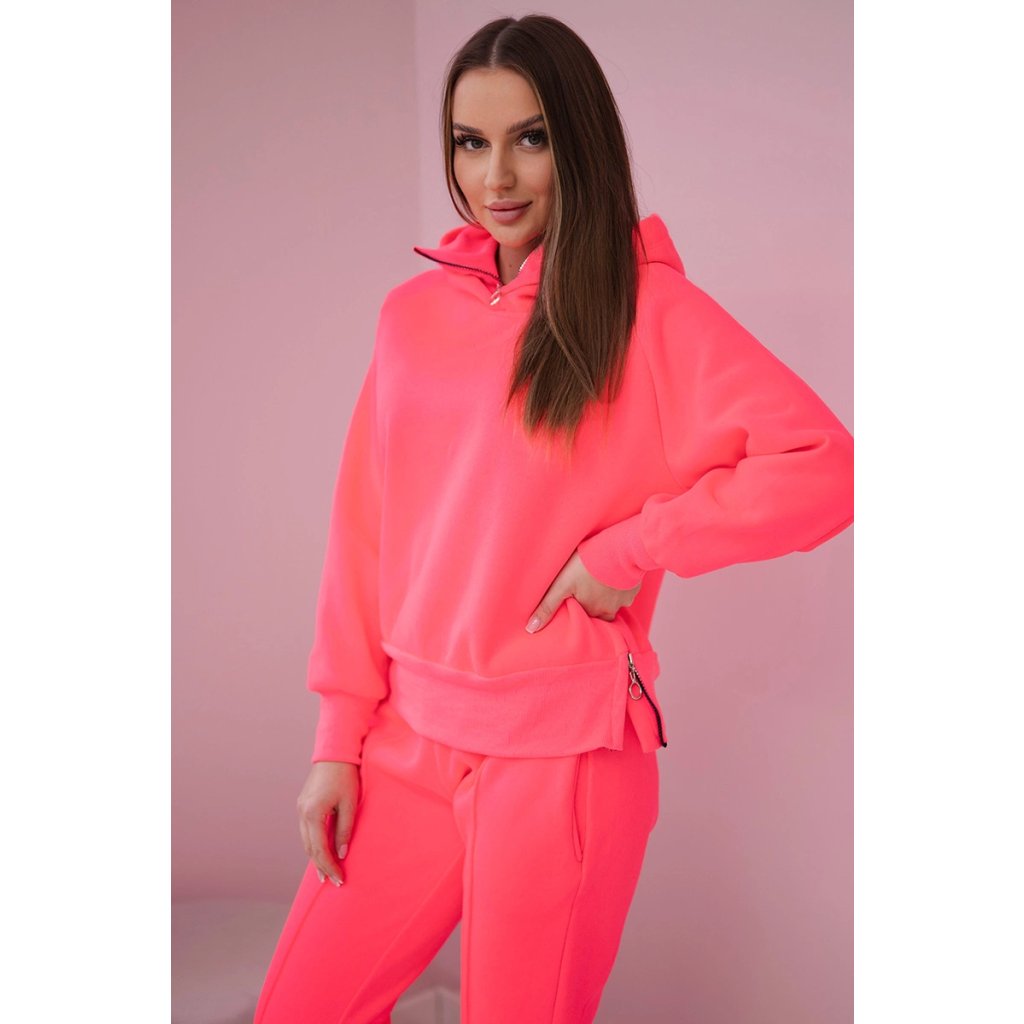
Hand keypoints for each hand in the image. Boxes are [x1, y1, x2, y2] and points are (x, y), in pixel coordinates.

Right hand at [296, 760, 360, 886]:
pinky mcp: (303, 804)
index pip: (320, 849)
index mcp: (313, 813)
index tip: (339, 879)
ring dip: (316, 857)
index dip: (330, 866)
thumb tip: (342, 853)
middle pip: (310, 848)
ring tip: (326, 872)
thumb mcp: (349, 803)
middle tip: (333, 881)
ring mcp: (300, 808)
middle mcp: (302, 813)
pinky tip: (322, 851)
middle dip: (321, 866)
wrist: (334, 752)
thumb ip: (345, 830)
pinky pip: (307, 831)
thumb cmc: (346, 775)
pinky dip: (314, 844)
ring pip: (306, 841)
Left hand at [525, 550, 640, 632]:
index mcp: (591, 611)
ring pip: (612, 603)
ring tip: (598, 584)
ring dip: (605, 596)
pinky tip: (613, 576)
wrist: (620, 549)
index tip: (572, 605)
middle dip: (591, 606)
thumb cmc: (588, 565)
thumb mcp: (562, 584)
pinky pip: (625, 592)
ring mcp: (624, 600)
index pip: (583, 619)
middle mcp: (610, 610)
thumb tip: (531, 629)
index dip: (577, 612)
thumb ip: (547, 606)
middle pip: (598, 613)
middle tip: (584, 592)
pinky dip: (619, 587)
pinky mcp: (634, 588)